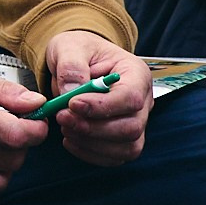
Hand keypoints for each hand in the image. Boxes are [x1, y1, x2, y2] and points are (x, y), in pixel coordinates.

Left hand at [43, 30, 150, 166]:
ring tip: (65, 127)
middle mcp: (143, 100)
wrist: (77, 60)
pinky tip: (71, 139)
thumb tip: (71, 92)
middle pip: (131, 128)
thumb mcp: (69, 46)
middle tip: (62, 117)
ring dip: (92, 144)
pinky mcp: (123, 137)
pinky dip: (91, 154)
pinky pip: (116, 157)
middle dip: (93, 128)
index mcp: (135, 73)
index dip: (102, 106)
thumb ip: (71, 66)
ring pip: (128, 147)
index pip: (130, 98)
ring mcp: (136, 121)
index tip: (72, 104)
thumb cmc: (78, 51)